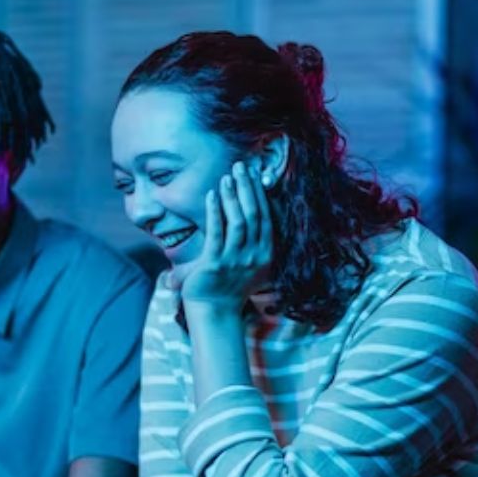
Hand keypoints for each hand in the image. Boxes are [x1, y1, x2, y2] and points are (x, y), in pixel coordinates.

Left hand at [169, 161, 272, 307]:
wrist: (214, 310)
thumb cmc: (228, 284)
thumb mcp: (249, 262)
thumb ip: (251, 240)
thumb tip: (248, 211)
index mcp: (266, 253)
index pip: (265, 216)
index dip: (259, 193)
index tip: (253, 173)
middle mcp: (255, 256)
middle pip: (254, 214)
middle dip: (247, 188)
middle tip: (240, 166)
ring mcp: (236, 261)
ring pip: (238, 222)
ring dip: (232, 196)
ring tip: (227, 177)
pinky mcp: (216, 264)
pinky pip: (216, 233)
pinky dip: (215, 212)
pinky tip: (211, 195)